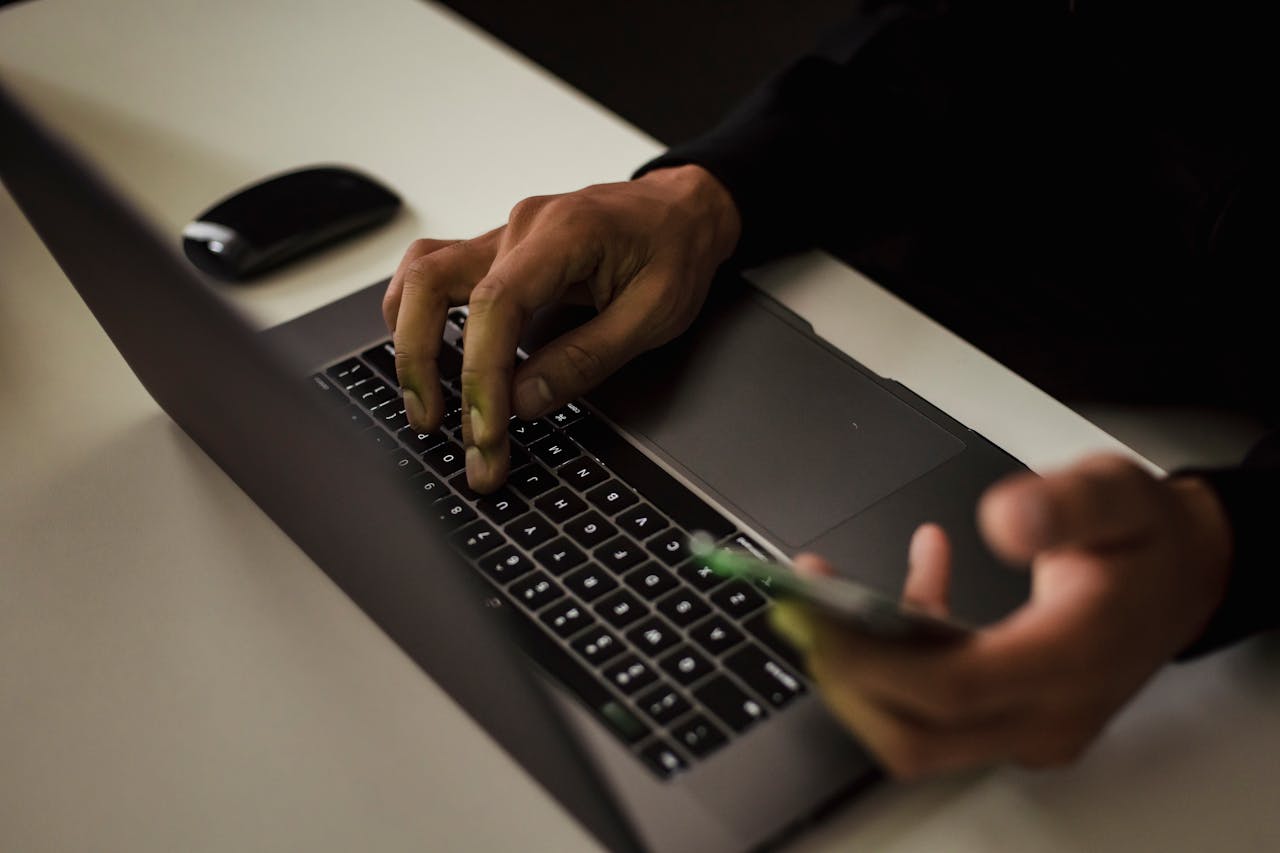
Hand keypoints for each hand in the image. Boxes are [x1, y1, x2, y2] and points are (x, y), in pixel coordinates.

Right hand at [381, 165, 739, 491]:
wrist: (681, 210)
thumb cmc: (676, 251)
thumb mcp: (654, 315)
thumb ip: (586, 359)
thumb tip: (522, 401)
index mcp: (566, 233)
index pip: (496, 305)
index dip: (482, 375)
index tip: (485, 432)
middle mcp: (520, 227)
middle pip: (432, 282)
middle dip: (422, 362)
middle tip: (435, 426)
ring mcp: (502, 235)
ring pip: (421, 275)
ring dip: (409, 340)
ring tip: (424, 403)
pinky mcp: (496, 251)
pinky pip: (433, 274)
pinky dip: (418, 318)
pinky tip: (428, 359)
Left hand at [770, 454, 1232, 778]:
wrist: (1185, 579)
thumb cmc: (1147, 541)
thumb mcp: (1115, 495)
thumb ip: (1062, 505)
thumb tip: (1003, 521)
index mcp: (1071, 658)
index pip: (949, 690)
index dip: (870, 659)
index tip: (815, 612)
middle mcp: (1049, 713)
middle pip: (917, 731)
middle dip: (843, 674)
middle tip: (800, 608)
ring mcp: (1031, 728)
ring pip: (917, 732)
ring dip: (861, 668)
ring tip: (829, 590)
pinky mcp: (1015, 723)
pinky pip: (935, 712)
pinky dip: (900, 657)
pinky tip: (910, 584)